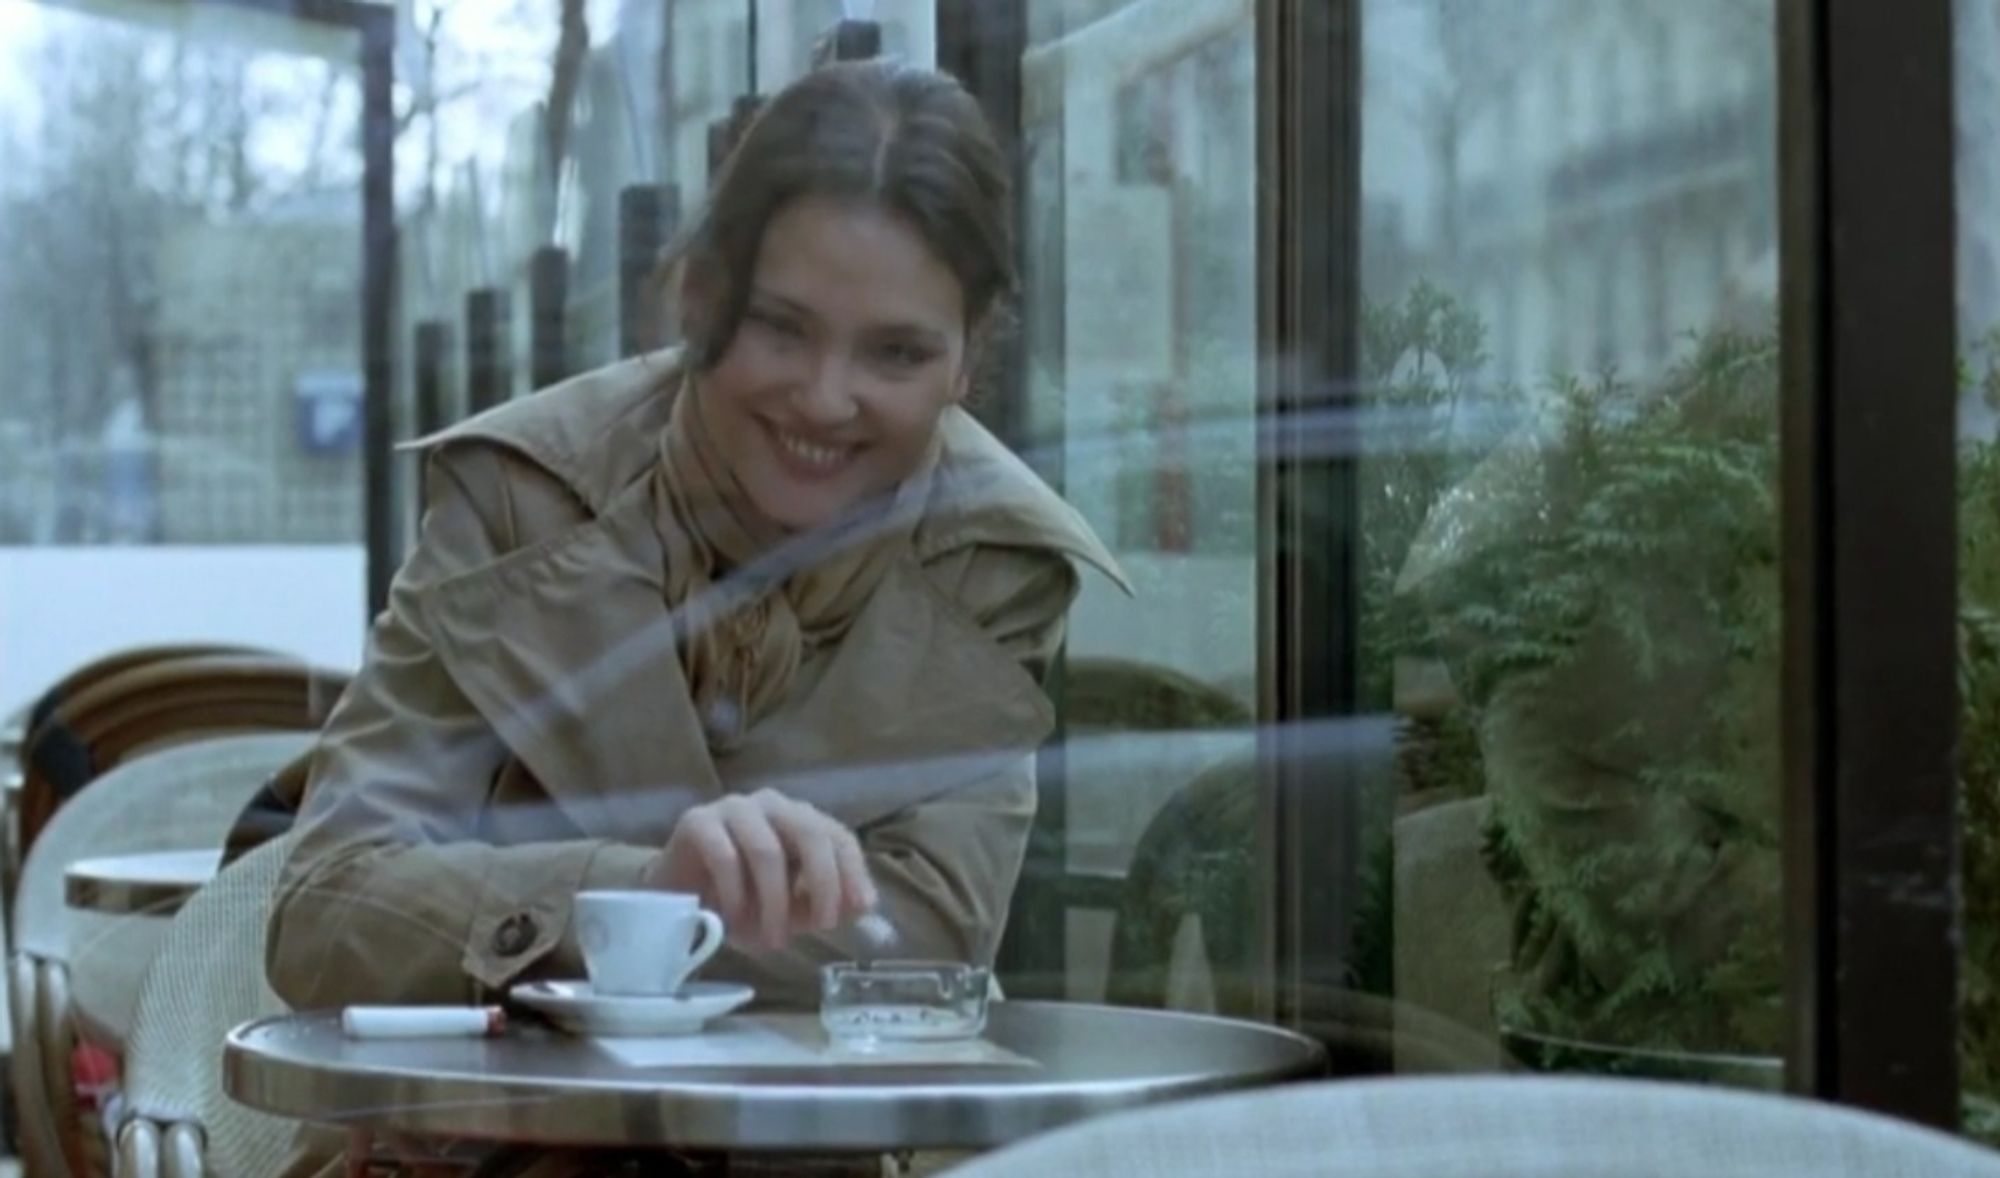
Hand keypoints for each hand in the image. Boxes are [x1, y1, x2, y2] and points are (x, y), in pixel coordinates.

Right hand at [644, 789, 878, 948]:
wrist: (675, 896)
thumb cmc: (741, 899)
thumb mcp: (791, 906)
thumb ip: (824, 902)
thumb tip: (863, 905)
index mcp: (799, 819)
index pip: (838, 836)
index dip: (853, 872)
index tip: (859, 909)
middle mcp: (771, 805)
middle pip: (809, 833)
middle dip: (822, 883)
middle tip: (821, 926)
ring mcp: (733, 809)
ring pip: (766, 850)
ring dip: (773, 902)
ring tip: (771, 940)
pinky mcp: (697, 822)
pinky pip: (725, 857)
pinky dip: (736, 896)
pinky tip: (734, 922)